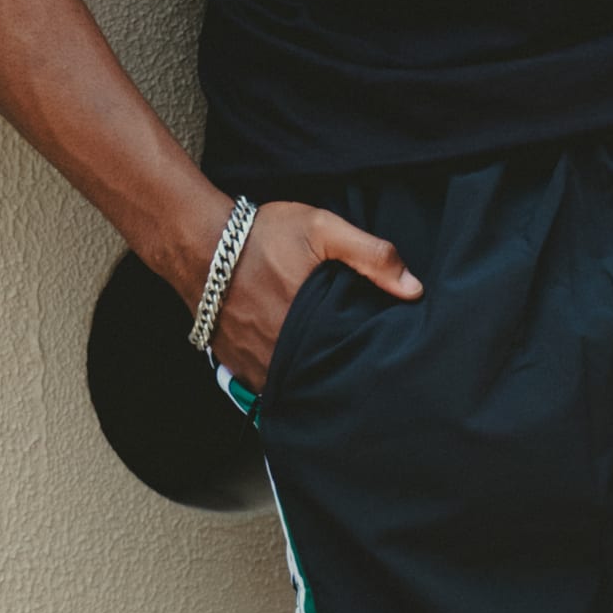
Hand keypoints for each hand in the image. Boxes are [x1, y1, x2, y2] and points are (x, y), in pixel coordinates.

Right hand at [208, 200, 420, 395]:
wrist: (197, 242)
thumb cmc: (262, 235)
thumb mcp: (323, 229)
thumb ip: (371, 256)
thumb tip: (414, 290)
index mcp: (308, 327)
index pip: (348, 361)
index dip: (363, 359)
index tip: (375, 355)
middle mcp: (280, 353)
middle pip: (321, 376)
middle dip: (336, 372)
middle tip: (352, 363)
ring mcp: (254, 362)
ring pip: (292, 383)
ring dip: (307, 376)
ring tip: (324, 365)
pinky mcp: (234, 363)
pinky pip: (263, 383)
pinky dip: (278, 375)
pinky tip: (291, 361)